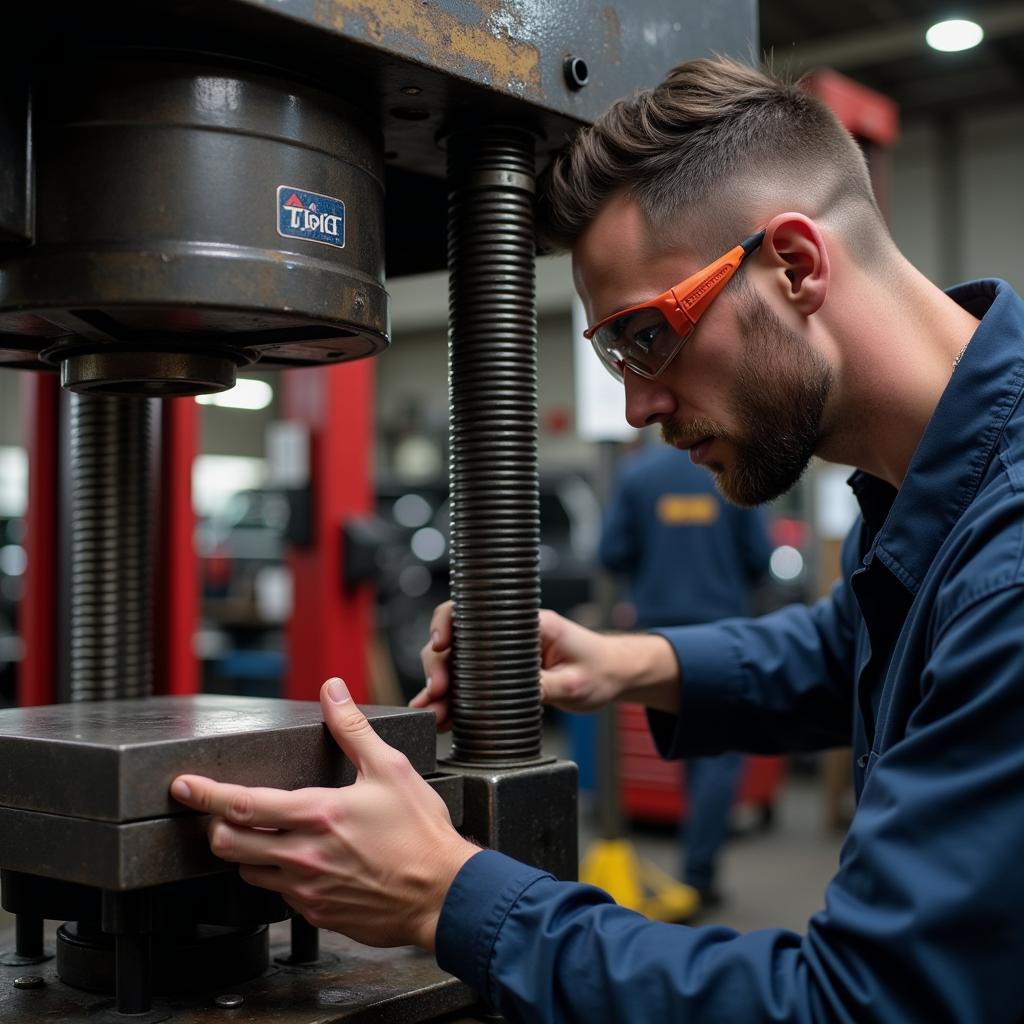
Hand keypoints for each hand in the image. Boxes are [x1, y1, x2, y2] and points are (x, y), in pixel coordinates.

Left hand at [170, 677, 478, 951]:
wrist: (443, 894)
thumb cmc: (421, 834)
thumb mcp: (390, 768)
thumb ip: (352, 729)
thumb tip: (332, 691)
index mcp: (318, 814)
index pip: (242, 804)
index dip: (205, 794)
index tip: (183, 785)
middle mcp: (304, 856)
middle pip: (229, 844)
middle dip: (216, 826)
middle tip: (222, 813)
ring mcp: (307, 890)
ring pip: (248, 872)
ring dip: (246, 851)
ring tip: (265, 834)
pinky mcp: (317, 913)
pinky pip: (279, 894)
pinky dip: (278, 874)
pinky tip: (302, 861)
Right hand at [412, 602, 677, 718]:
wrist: (617, 676)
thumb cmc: (602, 669)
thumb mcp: (576, 683)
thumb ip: (545, 688)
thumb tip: (510, 697)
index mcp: (527, 624)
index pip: (475, 612)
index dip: (448, 625)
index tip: (440, 646)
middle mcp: (508, 636)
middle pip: (457, 641)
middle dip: (439, 666)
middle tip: (436, 693)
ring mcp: (502, 656)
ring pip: (457, 664)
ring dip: (440, 687)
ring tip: (430, 712)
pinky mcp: (503, 677)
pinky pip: (471, 685)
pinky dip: (453, 700)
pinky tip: (440, 716)